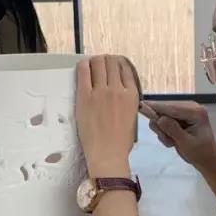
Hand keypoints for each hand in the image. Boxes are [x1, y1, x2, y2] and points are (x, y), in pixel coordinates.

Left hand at [75, 55, 139, 176]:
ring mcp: (101, 91)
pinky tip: (82, 68)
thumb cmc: (121, 141)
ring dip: (94, 61)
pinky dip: (83, 66)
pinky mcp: (85, 96)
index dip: (117, 64)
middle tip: (99, 66)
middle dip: (105, 61)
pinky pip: (84, 72)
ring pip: (98, 62)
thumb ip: (127, 100)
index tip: (111, 67)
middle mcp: (118, 89)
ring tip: (91, 66)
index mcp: (132, 94)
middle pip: (111, 62)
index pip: (125, 68)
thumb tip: (120, 90)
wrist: (107, 155)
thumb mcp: (132, 116)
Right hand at [143, 101, 215, 168]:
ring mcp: (185, 112)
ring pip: (162, 116)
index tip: (142, 104)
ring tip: (173, 142)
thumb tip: (159, 118)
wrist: (206, 160)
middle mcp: (191, 107)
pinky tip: (174, 141)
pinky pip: (164, 121)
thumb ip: (173, 130)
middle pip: (165, 110)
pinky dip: (165, 132)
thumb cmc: (200, 153)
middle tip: (169, 141)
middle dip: (162, 126)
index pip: (172, 108)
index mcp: (196, 112)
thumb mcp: (186, 143)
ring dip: (163, 131)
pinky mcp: (180, 117)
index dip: (156, 107)